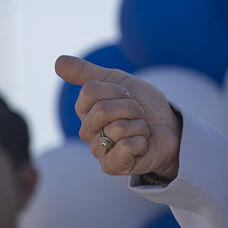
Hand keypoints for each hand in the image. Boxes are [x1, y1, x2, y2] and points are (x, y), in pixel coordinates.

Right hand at [54, 55, 182, 179]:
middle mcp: (88, 132)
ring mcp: (99, 151)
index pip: (90, 91)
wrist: (170, 127)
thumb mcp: (119, 81)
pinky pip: (126, 147)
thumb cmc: (143, 105)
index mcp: (86, 110)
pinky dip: (141, 141)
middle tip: (137, 115)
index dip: (116, 90)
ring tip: (141, 130)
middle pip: (102, 109)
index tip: (127, 96)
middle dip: (130, 108)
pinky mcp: (112, 166)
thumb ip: (87, 72)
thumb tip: (57, 61)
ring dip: (139, 125)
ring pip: (118, 128)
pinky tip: (142, 145)